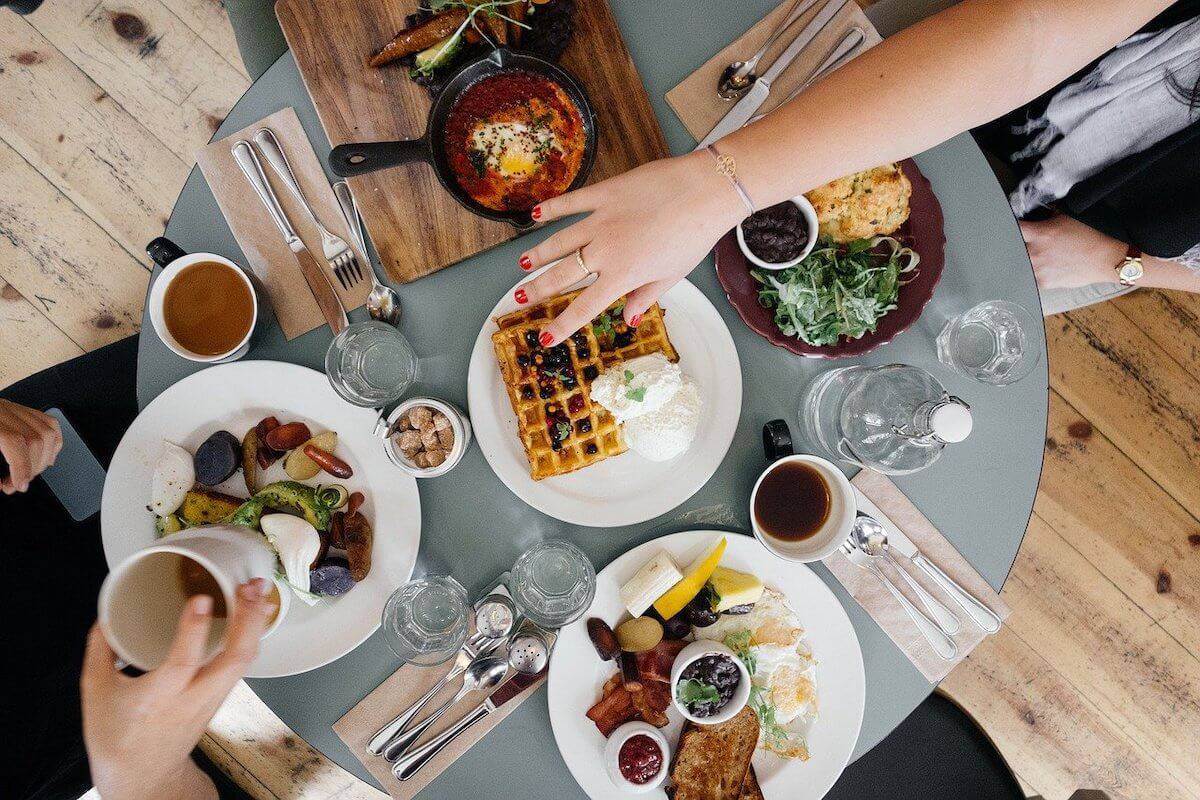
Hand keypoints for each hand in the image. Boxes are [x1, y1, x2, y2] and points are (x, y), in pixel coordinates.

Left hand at [0, 399, 61, 493]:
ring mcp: (12, 408)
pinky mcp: (19, 409)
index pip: (14, 441)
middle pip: (35, 438)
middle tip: (17, 483)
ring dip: (44, 458)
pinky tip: (43, 457)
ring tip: (29, 473)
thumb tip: (2, 483)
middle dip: (32, 467)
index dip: (21, 466)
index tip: (19, 485)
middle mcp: (1, 410)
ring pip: (47, 431)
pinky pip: (48, 423)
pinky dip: (52, 443)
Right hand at [82, 579, 275, 799]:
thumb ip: (100, 651)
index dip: (193, 630)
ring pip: (244, 662)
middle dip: (248, 621)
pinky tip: (254, 613)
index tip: (201, 599)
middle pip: (233, 660)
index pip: (182, 663)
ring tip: (260, 591)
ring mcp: (212, 699)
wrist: (142, 776)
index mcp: (157, 699)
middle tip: (251, 587)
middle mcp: (192, 699)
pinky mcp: (221, 697)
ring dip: (255, 624)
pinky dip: (251, 636)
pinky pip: (242, 665)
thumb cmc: (117, 736)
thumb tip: (105, 615)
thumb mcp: (95, 693)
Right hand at [515, 151, 745, 344]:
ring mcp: (601, 220)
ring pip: (559, 241)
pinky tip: (536, 215)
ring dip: (538, 254)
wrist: (705, 192)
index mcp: (623, 276)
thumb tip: (629, 319)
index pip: (584, 307)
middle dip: (538, 289)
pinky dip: (551, 209)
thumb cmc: (695, 236)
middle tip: (520, 298)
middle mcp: (605, 251)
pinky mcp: (605, 194)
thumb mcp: (673, 275)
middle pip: (562, 275)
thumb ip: (646, 297)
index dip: (562, 325)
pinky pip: (571, 203)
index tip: (545, 338)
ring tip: (522, 265)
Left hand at [1020, 213, 1127, 290]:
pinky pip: (1033, 278)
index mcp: (1039, 234)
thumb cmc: (1092, 236)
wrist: (1107, 259)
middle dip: (1019, 246)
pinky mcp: (1045, 283)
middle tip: (1027, 245)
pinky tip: (1045, 269)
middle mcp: (1035, 253)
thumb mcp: (1068, 218)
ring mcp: (1038, 270)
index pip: (1014, 228)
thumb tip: (1040, 215)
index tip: (1010, 226)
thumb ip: (1048, 217)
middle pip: (1015, 249)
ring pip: (1022, 265)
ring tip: (1040, 258)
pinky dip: (1036, 273)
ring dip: (1027, 261)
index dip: (1011, 226)